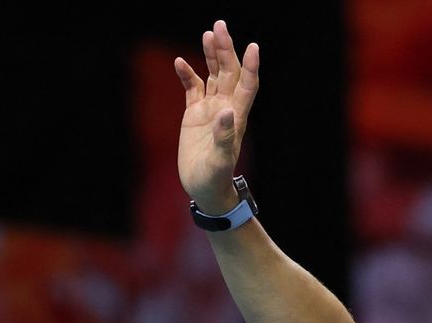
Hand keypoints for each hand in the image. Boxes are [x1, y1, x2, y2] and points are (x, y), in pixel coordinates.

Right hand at [174, 21, 259, 211]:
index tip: (252, 46)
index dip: (250, 66)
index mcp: (236, 117)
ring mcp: (210, 109)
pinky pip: (192, 88)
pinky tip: (179, 61)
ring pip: (212, 75)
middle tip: (220, 25)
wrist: (204, 187)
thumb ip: (224, 137)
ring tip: (208, 33)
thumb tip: (226, 112)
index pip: (246, 85)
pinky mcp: (194, 113)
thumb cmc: (215, 178)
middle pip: (228, 72)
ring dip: (211, 55)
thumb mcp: (220, 160)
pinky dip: (186, 74)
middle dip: (225, 49)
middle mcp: (226, 108)